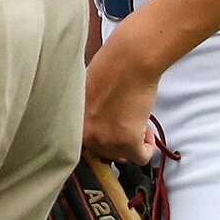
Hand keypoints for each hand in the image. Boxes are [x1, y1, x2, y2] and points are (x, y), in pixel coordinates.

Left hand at [80, 25, 163, 172]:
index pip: (83, 147)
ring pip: (123, 155)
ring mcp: (105, 141)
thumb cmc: (109, 68)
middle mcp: (84, 135)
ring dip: (133, 142)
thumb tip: (95, 123)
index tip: (112, 131)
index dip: (102, 138)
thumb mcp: (84, 95)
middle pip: (104, 153)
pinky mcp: (127, 142)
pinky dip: (148, 146)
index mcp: (70, 124)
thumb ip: (85, 114)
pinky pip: (141, 157)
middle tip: (127, 121)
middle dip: (118, 140)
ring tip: (136, 120)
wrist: (128, 62)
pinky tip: (146, 128)